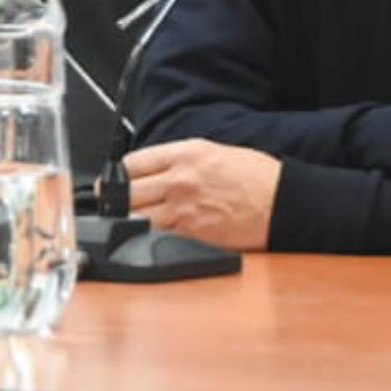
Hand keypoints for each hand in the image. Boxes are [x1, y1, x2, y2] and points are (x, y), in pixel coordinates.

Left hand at [119, 137, 279, 250]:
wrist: (281, 201)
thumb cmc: (255, 175)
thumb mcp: (213, 152)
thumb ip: (180, 160)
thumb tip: (154, 170)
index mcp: (185, 154)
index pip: (132, 163)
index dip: (118, 173)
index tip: (113, 180)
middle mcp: (180, 180)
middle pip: (128, 192)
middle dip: (116, 199)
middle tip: (109, 203)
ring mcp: (184, 210)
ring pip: (137, 218)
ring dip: (129, 221)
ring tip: (123, 222)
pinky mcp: (193, 236)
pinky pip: (158, 238)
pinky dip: (149, 238)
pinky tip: (146, 237)